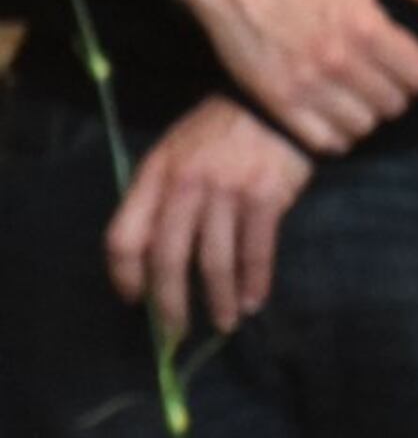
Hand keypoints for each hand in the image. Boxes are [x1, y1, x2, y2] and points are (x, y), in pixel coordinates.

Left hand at [106, 98, 315, 343]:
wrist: (273, 104)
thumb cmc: (218, 133)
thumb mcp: (173, 153)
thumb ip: (156, 196)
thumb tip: (150, 255)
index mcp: (154, 176)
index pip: (125, 237)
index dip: (125, 276)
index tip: (136, 301)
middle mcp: (185, 187)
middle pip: (168, 258)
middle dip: (171, 304)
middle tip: (177, 333)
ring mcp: (226, 193)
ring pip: (213, 261)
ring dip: (219, 300)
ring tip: (225, 323)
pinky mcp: (265, 199)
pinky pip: (256, 251)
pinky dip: (255, 281)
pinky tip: (255, 300)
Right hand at [173, 0, 417, 152]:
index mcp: (366, 27)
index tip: (404, 62)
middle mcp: (340, 62)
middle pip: (394, 104)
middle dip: (394, 91)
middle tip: (378, 78)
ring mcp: (307, 86)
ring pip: (364, 126)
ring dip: (366, 114)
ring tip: (356, 95)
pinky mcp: (278, 103)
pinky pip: (325, 142)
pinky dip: (337, 134)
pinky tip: (333, 113)